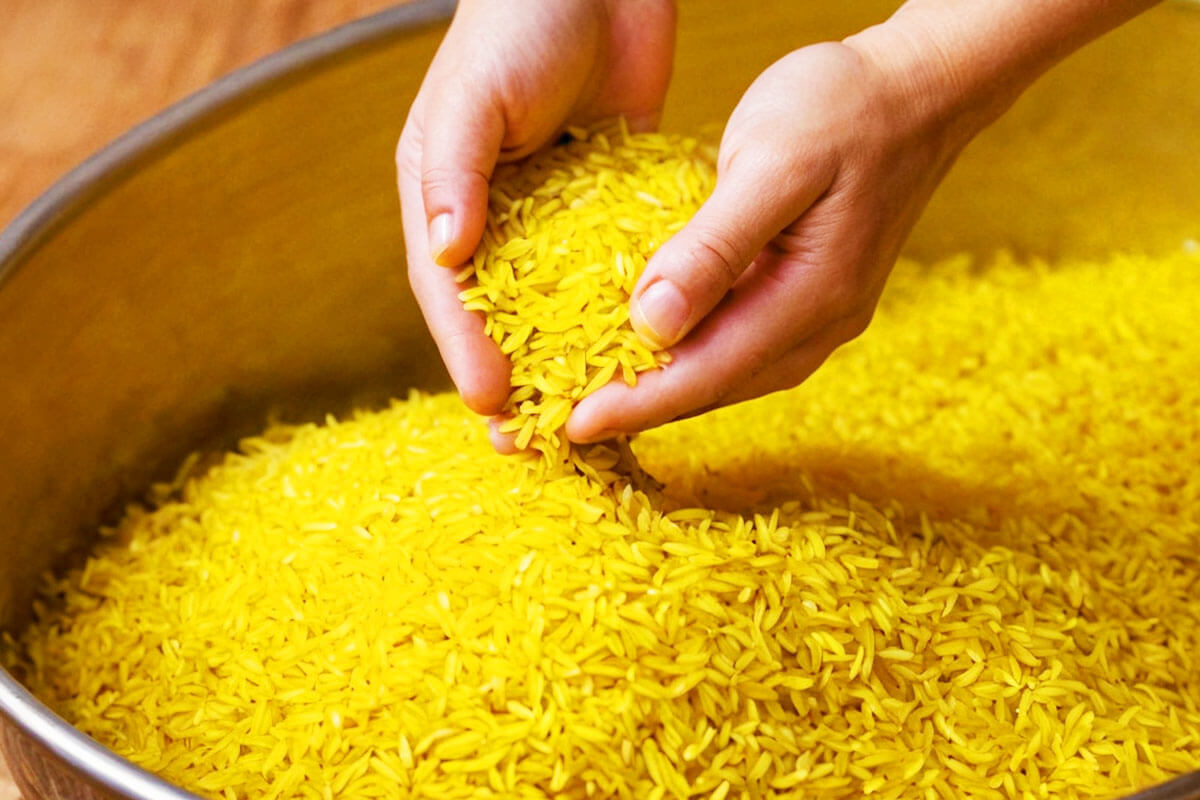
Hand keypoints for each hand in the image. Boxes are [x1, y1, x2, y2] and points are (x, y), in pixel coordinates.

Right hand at [396, 0, 675, 417]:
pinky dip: (622, 310)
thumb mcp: (474, 95)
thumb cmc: (519, 21)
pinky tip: (646, 356)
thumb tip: (443, 254)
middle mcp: (496, 215)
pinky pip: (612, 269)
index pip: (449, 291)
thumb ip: (455, 171)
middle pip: (502, 314)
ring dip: (572, 361)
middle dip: (516, 378)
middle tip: (533, 444)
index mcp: (445, 195)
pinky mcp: (608, 203)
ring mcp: (554, 214)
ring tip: (592, 419)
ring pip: (560, 305)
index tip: (492, 406)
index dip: (465, 351)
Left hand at [564, 38, 981, 442]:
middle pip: (714, 387)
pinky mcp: (813, 298)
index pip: (706, 372)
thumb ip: (714, 248)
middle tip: (562, 425)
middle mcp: (821, 324)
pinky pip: (740, 346)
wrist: (920, 88)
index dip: (636, 404)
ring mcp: (822, 316)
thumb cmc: (842, 108)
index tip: (570, 427)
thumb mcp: (770, 163)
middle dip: (639, 410)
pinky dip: (691, 358)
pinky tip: (653, 353)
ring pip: (728, 374)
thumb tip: (653, 325)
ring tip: (597, 399)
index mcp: (811, 298)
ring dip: (663, 392)